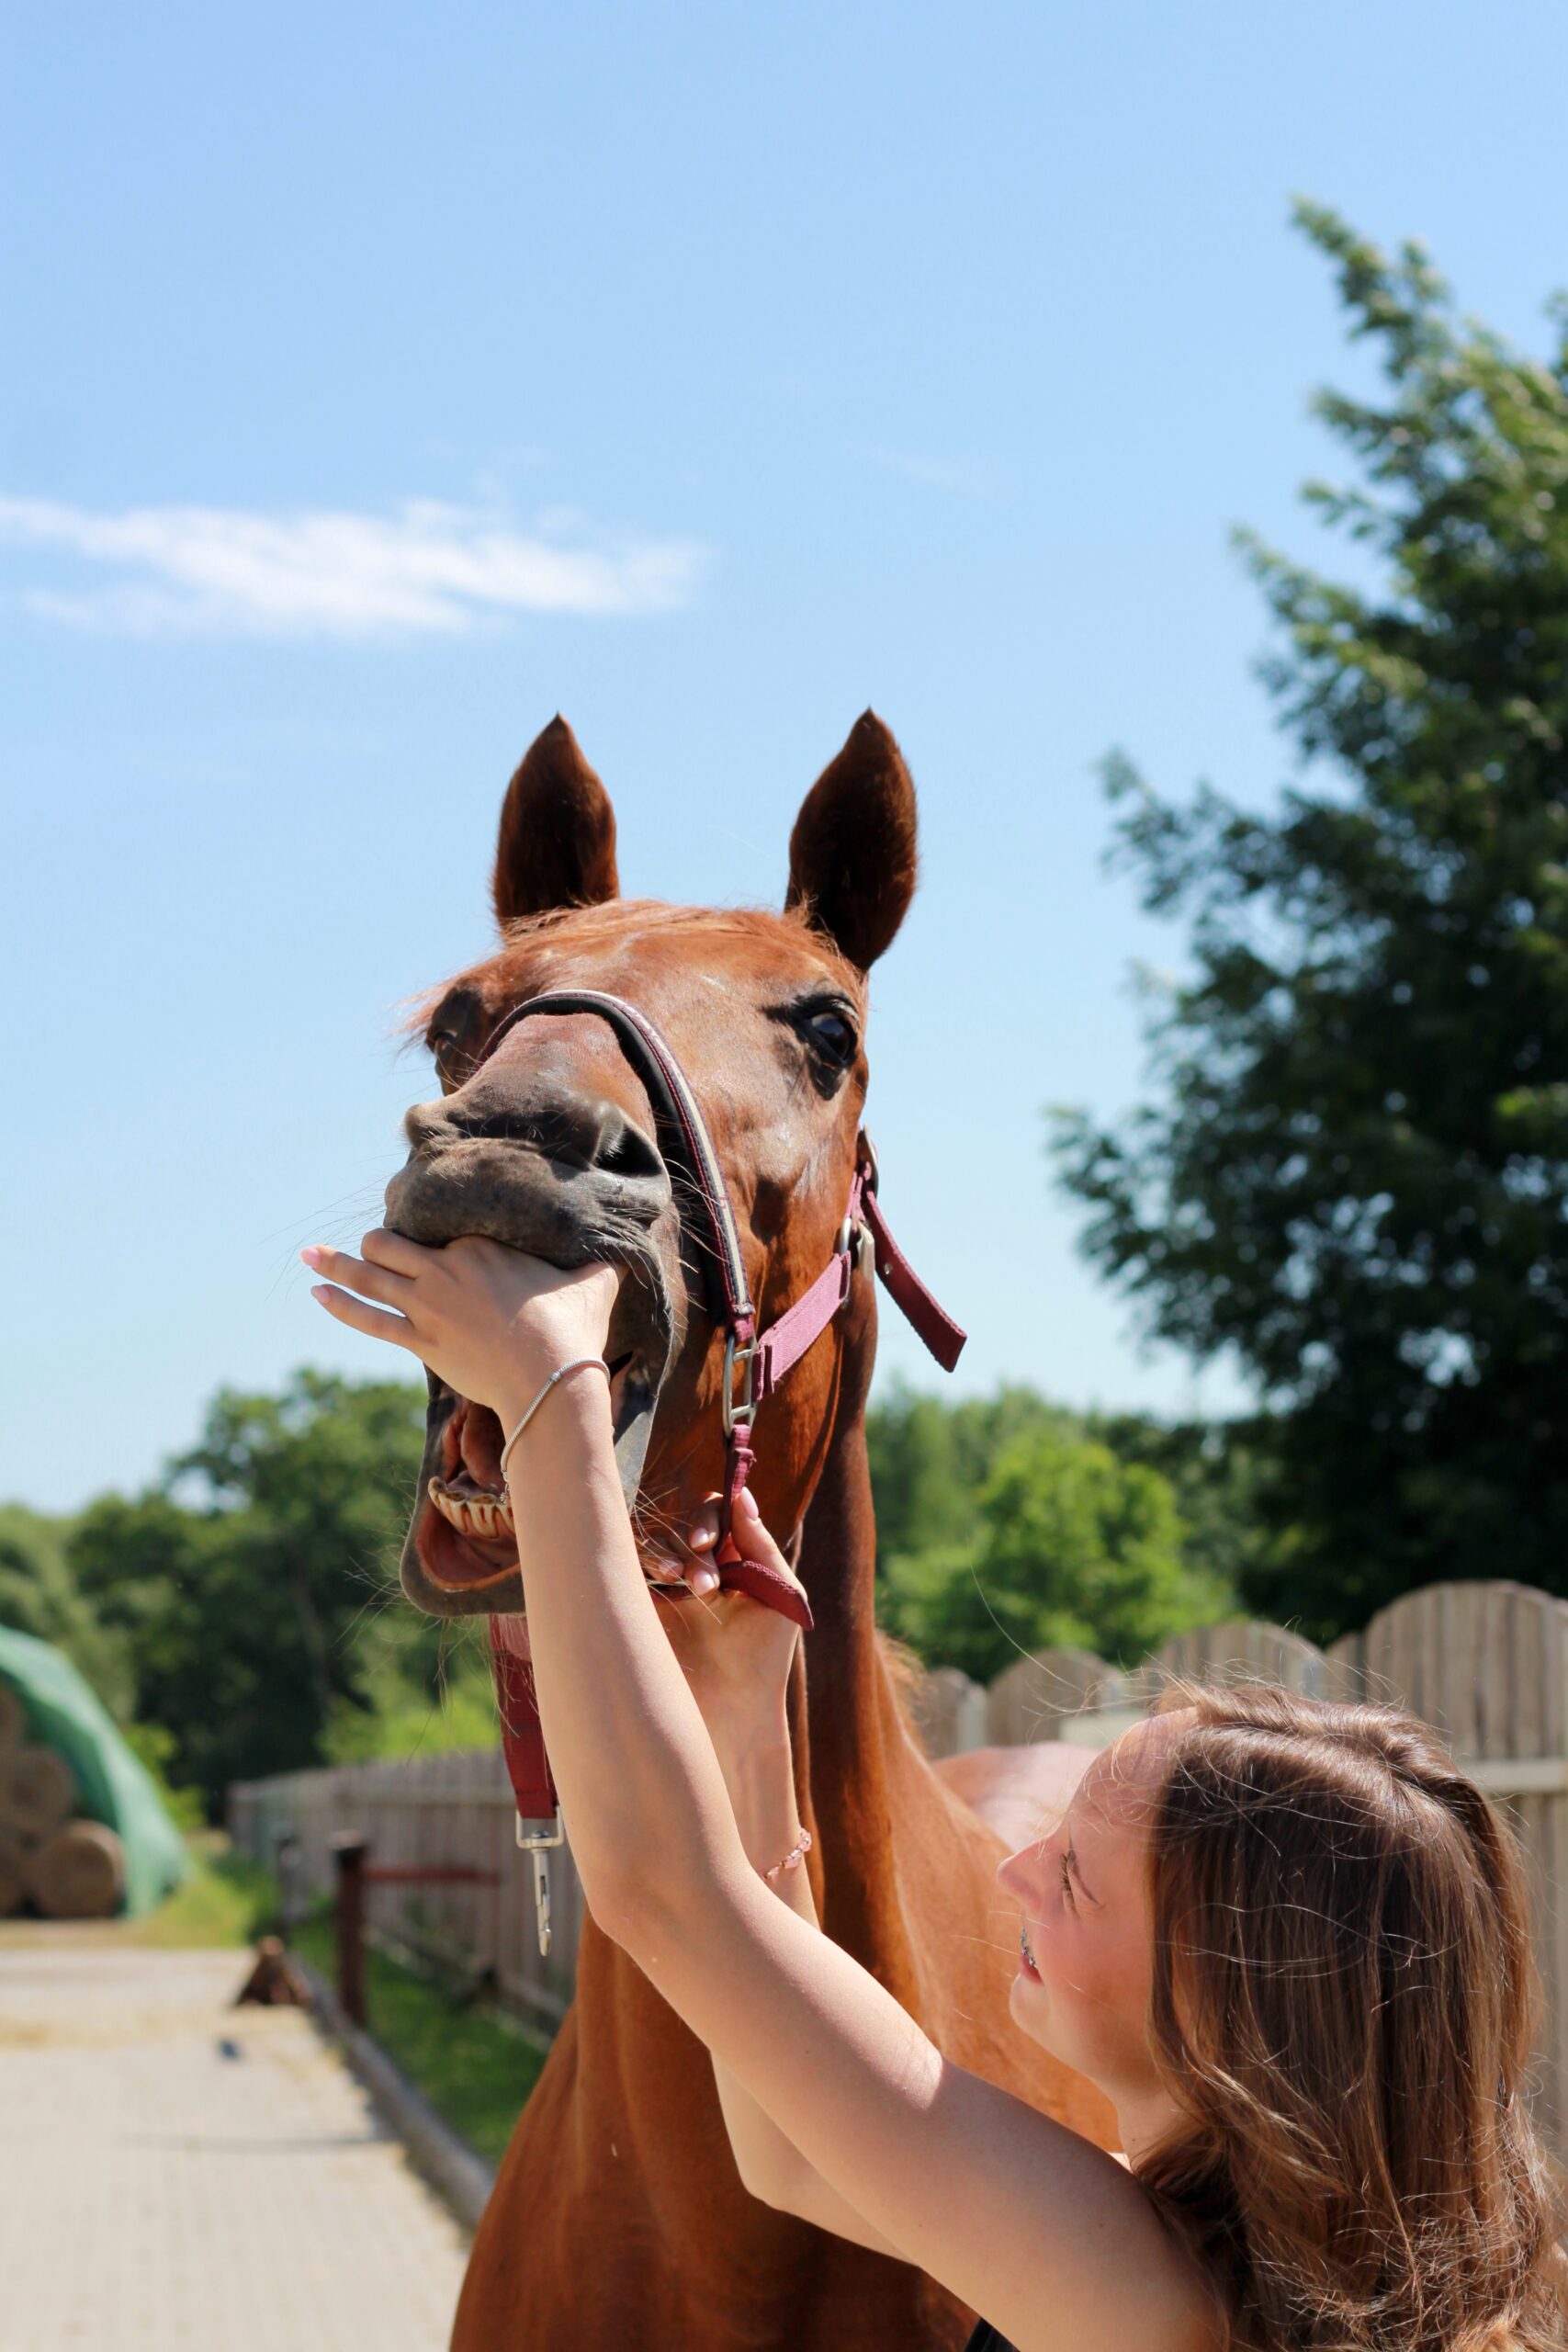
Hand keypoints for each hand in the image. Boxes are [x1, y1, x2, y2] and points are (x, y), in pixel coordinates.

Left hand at [301, 1229, 619, 1425]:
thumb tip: (631, 1242)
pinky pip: (368, 1317)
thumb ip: (602, 1260)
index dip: (426, 1227)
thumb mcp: (594, 1281)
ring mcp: (428, 1305)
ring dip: (335, 1264)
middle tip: (371, 1247)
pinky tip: (316, 1293)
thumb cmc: (573, 1328)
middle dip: (378, 1244)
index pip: (438, 1225)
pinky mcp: (419, 1340)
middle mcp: (445, 1267)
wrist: (551, 1379)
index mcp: (481, 1245)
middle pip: (392, 1244)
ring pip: (369, 1276)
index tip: (422, 1229)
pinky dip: (340, 1304)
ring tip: (309, 1255)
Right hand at [662, 1488, 805, 1747]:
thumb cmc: (765, 1657)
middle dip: (694, 1544)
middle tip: (706, 1584)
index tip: (709, 1543)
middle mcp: (698, 1569)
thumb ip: (760, 1542)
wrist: (732, 1714)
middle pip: (682, 1524)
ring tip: (690, 1588)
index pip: (714, 1514)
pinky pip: (628, 1570)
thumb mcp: (779, 1593)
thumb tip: (740, 1494)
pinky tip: (661, 1581)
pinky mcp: (641, 1610)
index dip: (709, 1518)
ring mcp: (666, 1589)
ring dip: (669, 1554)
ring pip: (655, 1543)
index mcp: (733, 1560)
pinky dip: (641, 1564)